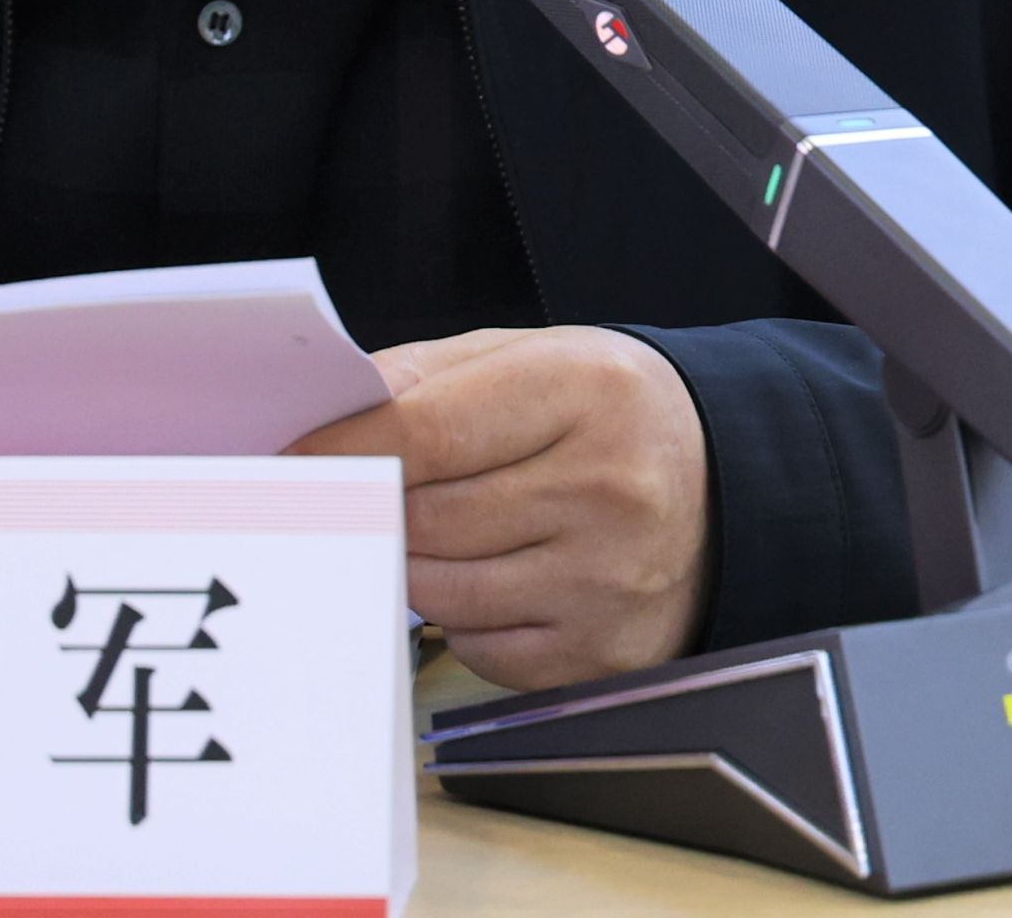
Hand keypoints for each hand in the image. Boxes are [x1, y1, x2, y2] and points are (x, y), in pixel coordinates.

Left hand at [289, 326, 708, 691]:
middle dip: (366, 511)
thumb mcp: (532, 357)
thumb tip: (325, 413)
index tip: (282, 462)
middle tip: (327, 502)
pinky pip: (478, 646)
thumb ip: (426, 377)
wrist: (729, 485)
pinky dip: (458, 617)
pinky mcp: (601, 654)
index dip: (338, 452)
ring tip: (416, 530)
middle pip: (424, 519)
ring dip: (406, 565)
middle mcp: (607, 489)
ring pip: (440, 591)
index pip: (423, 433)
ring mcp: (607, 582)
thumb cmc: (606, 412)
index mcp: (585, 392)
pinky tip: (485, 574)